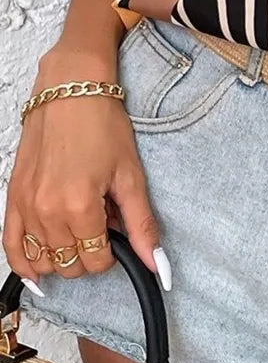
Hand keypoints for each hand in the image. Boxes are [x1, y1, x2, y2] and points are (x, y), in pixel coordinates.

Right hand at [3, 57, 169, 293]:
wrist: (71, 90)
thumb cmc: (102, 125)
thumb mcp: (131, 176)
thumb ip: (142, 225)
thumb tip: (158, 265)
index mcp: (79, 207)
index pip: (95, 261)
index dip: (112, 253)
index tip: (117, 232)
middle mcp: (46, 211)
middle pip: (69, 264)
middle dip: (89, 253)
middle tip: (100, 225)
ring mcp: (25, 205)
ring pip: (42, 260)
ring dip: (62, 255)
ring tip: (77, 231)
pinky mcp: (13, 197)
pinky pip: (10, 245)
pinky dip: (23, 262)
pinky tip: (36, 271)